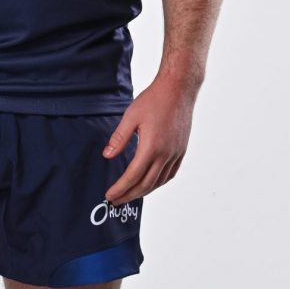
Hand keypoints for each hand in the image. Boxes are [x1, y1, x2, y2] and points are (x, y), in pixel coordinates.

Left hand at [102, 75, 196, 204]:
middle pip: (146, 185)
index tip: (109, 195)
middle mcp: (165, 154)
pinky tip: (150, 183)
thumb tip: (107, 156)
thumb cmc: (154, 99)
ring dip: (143, 191)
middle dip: (129, 195)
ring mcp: (175, 154)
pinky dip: (158, 183)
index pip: (133, 176)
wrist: (178, 89)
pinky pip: (170, 174)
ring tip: (130, 194)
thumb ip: (119, 138)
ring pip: (159, 182)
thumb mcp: (131, 116)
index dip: (120, 188)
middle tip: (116, 201)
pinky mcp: (181, 150)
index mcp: (151, 147)